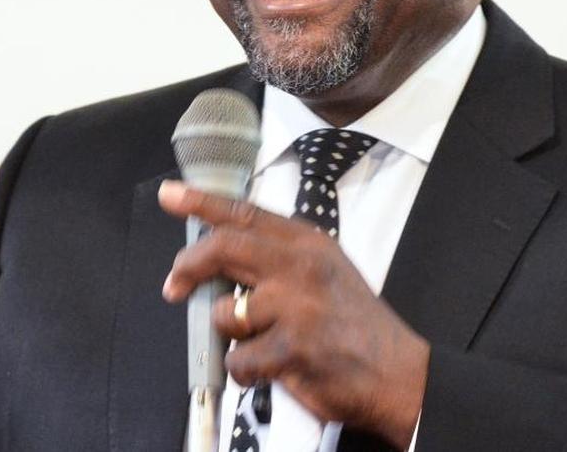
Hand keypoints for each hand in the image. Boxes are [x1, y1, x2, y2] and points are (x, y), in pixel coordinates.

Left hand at [159, 180, 428, 448]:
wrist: (396, 371)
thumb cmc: (355, 322)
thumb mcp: (326, 269)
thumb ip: (279, 256)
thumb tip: (219, 255)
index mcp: (306, 242)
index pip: (244, 213)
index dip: (201, 202)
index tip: (170, 194)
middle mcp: (299, 266)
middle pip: (223, 248)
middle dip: (188, 266)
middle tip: (174, 286)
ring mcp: (295, 306)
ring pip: (225, 314)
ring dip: (233, 335)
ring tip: (262, 342)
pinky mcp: (291, 348)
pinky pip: (238, 360)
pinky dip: (246, 371)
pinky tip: (270, 370)